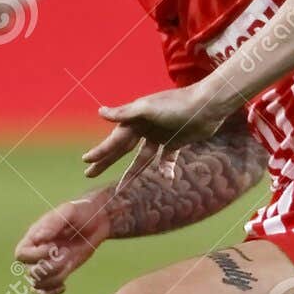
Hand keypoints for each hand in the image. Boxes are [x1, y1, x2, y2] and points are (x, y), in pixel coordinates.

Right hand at [14, 194, 112, 293]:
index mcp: (34, 237)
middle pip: (31, 272)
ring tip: (70, 262)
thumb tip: (38, 238)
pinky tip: (64, 286)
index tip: (54, 246)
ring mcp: (47, 263)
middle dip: (52, 266)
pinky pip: (43, 291)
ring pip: (39, 283)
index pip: (21, 255)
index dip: (36, 256)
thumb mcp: (69, 211)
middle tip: (68, 252)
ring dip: (56, 278)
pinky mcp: (58, 272)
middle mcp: (36, 252)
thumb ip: (53, 223)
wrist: (97, 220)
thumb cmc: (81, 211)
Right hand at [82, 84, 226, 177]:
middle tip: (90, 174)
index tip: (86, 161)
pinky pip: (167, 158)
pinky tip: (167, 179)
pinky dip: (165, 168)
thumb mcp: (149, 109)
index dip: (101, 151)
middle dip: (106, 162)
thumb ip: (125, 113)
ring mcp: (160, 134)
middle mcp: (145, 127)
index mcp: (136, 119)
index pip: (115, 139)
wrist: (208, 106)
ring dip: (133, 172)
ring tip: (121, 188)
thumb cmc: (177, 105)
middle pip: (122, 149)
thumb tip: (99, 112)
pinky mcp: (177, 140)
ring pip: (143, 158)